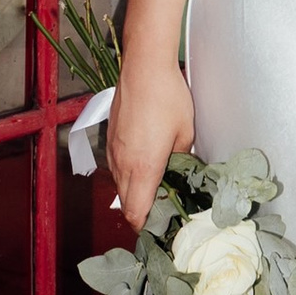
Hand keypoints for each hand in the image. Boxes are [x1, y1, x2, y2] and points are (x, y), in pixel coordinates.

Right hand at [103, 52, 195, 234]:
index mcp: (143, 168)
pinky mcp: (111, 137)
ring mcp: (113, 150)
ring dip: (134, 192)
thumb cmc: (167, 97)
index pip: (136, 212)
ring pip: (120, 185)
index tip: (160, 227)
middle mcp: (123, 163)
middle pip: (126, 203)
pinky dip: (128, 174)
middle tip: (162, 210)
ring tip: (156, 186)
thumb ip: (181, 160)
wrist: (143, 66)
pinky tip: (145, 163)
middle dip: (141, 212)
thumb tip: (181, 172)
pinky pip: (116, 166)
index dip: (145, 227)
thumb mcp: (185, 133)